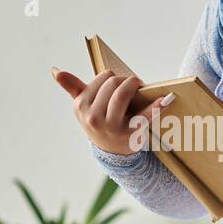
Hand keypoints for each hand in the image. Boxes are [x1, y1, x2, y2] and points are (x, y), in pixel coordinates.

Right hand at [51, 65, 175, 155]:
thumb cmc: (100, 122)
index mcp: (80, 106)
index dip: (115, 77)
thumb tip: (54, 70)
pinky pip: (144, 116)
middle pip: (113, 83)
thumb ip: (72, 87)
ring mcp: (110, 127)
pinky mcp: (129, 135)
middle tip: (135, 84)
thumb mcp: (84, 107)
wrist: (113, 153)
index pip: (103, 77)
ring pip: (122, 93)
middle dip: (126, 80)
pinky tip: (167, 99)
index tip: (120, 82)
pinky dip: (157, 107)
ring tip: (141, 86)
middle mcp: (92, 117)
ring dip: (135, 84)